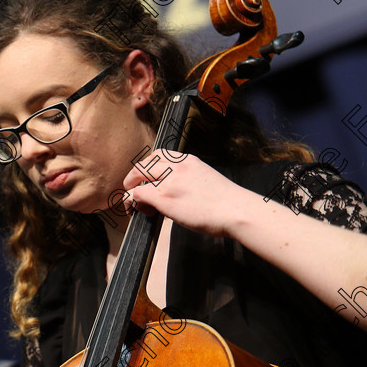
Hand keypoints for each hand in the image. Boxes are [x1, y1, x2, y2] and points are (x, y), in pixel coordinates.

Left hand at [123, 150, 255, 237]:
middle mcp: (176, 167)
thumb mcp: (205, 179)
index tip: (146, 177)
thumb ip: (187, 179)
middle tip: (130, 187)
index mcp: (187, 161)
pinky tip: (141, 210)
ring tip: (133, 202)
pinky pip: (139, 194)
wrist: (235, 210)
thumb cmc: (225, 202)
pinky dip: (134, 201)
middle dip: (133, 175)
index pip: (158, 155)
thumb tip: (175, 190)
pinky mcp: (165, 199)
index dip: (147, 166)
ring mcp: (170, 182)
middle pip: (143, 164)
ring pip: (137, 177)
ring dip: (131, 189)